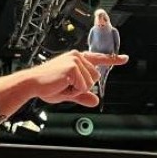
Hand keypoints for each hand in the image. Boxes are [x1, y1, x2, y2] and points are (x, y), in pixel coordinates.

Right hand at [0, 51, 129, 115]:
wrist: (32, 83)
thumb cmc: (46, 86)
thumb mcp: (68, 92)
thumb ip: (83, 96)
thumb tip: (96, 101)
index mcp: (76, 59)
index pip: (98, 58)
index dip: (113, 60)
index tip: (125, 59)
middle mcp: (77, 56)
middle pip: (95, 77)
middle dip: (82, 87)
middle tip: (65, 86)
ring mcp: (76, 60)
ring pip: (90, 82)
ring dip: (77, 89)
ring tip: (63, 85)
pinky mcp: (73, 67)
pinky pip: (83, 86)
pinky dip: (74, 90)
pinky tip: (62, 85)